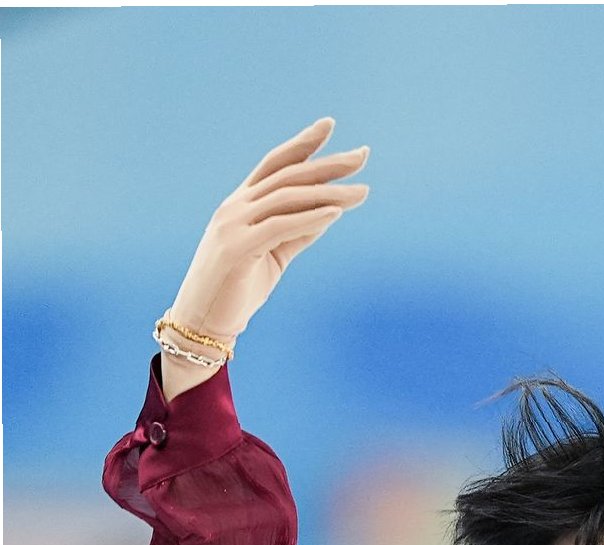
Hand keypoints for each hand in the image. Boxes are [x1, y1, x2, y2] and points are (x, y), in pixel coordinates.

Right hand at [166, 118, 369, 347]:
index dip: (302, 143)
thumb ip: (297, 233)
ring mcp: (234, 224)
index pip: (275, 164)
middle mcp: (235, 207)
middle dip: (328, 164)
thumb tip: (328, 213)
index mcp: (241, 204)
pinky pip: (280, 227)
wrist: (202, 323)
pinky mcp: (237, 248)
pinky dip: (310, 218)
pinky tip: (336, 214)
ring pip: (288, 198)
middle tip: (363, 154)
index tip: (330, 125)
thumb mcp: (273, 256)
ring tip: (362, 192)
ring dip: (329, 193)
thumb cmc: (237, 291)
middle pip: (288, 176)